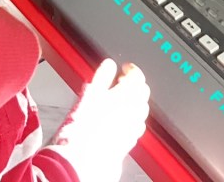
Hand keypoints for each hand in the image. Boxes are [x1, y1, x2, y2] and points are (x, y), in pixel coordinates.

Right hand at [47, 59, 149, 181]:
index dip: (131, 69)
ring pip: (142, 110)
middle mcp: (134, 111)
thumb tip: (109, 65)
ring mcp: (133, 128)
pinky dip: (132, 118)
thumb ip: (102, 76)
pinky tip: (121, 119)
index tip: (124, 68)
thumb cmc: (82, 127)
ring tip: (120, 100)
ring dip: (135, 101)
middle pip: (143, 93)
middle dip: (135, 85)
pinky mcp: (129, 142)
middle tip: (122, 82)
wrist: (81, 158)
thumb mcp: (89, 93)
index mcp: (126, 95)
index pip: (137, 76)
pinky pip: (137, 126)